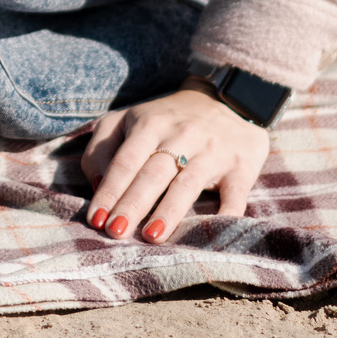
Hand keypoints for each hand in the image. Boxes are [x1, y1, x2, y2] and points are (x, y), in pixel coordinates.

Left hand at [78, 84, 268, 243]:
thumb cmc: (167, 120)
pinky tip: (211, 235)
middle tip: (115, 233)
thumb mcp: (128, 120)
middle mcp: (181, 136)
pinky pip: (234, 195)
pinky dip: (226, 215)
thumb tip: (97, 186)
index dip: (109, 191)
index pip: (125, 162)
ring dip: (168, 212)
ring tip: (151, 237)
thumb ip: (103, 148)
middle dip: (132, 204)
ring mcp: (212, 152)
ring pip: (187, 184)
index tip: (96, 219)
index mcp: (149, 124)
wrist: (228, 99)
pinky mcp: (241, 168)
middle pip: (152, 174)